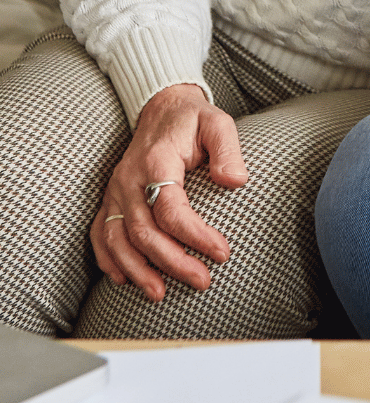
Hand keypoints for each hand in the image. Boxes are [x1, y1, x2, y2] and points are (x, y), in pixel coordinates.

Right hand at [90, 83, 247, 300]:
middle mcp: (129, 179)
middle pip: (144, 231)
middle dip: (172, 262)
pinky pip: (101, 233)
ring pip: (117, 239)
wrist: (162, 109)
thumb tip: (235, 181)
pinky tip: (125, 279)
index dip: (195, 235)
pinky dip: (109, 259)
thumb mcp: (218, 123)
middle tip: (202, 280)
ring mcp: (116, 190)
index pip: (171, 208)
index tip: (222, 252)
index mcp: (156, 160)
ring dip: (137, 270)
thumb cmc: (193, 120)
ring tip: (160, 293)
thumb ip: (228, 149)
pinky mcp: (111, 198)